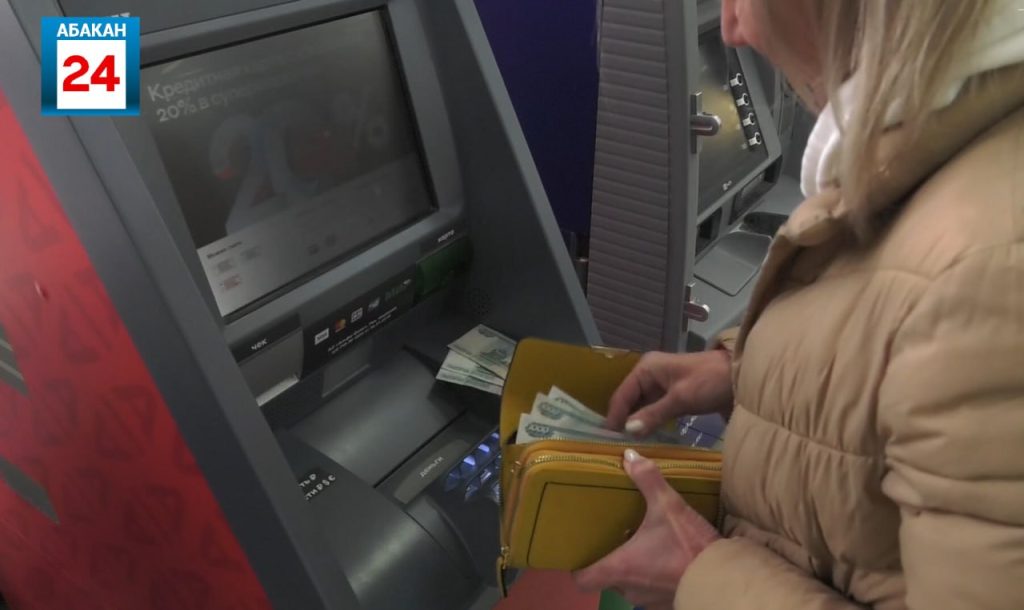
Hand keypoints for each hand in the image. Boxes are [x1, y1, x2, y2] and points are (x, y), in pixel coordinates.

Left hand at [573, 449, 719, 609]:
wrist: (724, 578)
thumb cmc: (688, 545)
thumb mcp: (669, 506)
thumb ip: (648, 479)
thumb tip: (629, 455)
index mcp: (621, 568)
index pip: (584, 579)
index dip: (579, 567)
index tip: (582, 552)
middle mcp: (630, 589)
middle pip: (608, 579)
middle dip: (611, 561)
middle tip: (614, 538)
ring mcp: (649, 600)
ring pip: (631, 585)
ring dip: (635, 569)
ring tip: (641, 546)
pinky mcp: (668, 604)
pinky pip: (652, 591)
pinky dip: (654, 577)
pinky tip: (666, 559)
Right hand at [606, 350, 732, 436]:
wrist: (741, 375)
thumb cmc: (710, 381)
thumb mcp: (681, 398)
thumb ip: (653, 414)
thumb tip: (628, 431)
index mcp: (646, 368)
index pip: (622, 394)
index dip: (615, 416)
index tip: (607, 439)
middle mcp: (650, 374)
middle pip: (629, 400)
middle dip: (624, 421)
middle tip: (616, 446)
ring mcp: (661, 385)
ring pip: (641, 407)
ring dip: (637, 423)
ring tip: (628, 446)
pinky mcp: (673, 396)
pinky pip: (654, 410)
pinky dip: (650, 422)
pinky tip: (646, 438)